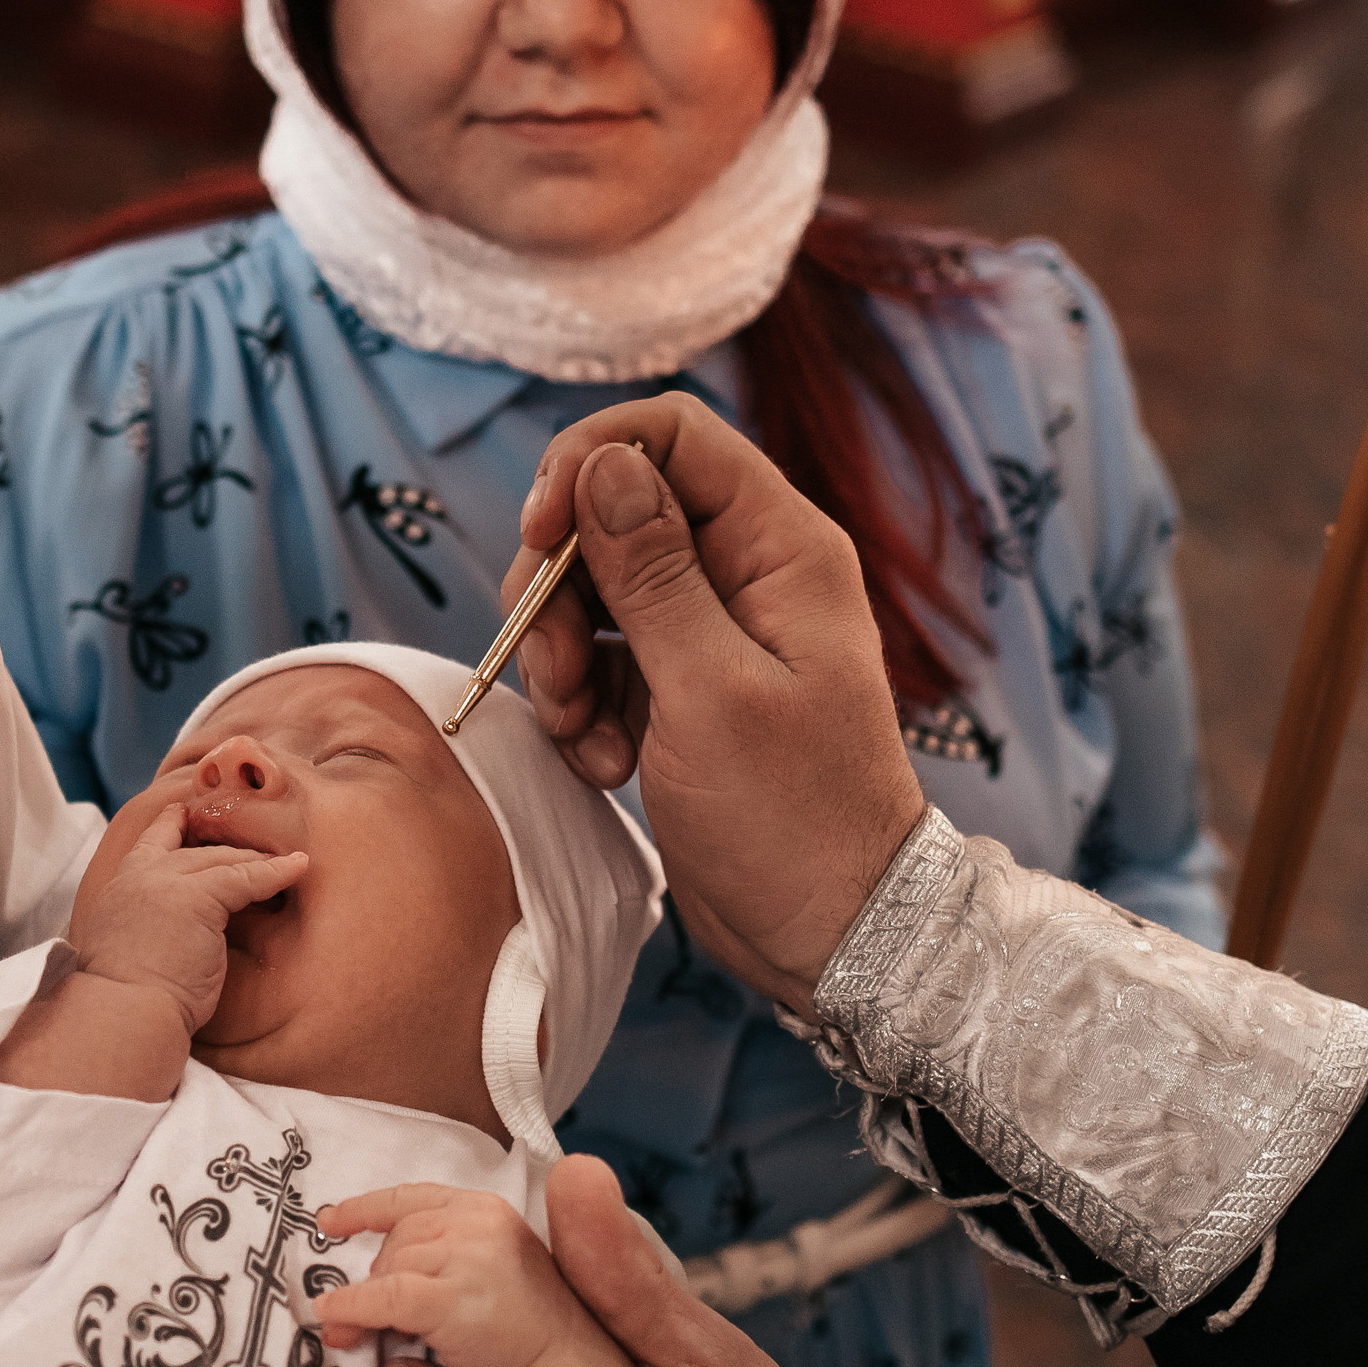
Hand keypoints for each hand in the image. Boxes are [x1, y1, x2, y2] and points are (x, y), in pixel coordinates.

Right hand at [68, 802, 305, 1033]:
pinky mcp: (198, 896)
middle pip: (196, 850)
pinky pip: (246, 877)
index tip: (184, 813)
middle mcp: (139, 876)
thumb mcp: (123, 952)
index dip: (171, 826)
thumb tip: (162, 935)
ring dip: (258, 861)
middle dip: (231, 851)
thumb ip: (142, 928)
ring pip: (223, 860)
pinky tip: (299, 866)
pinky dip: (276, 872)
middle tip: (261, 853)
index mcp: (119, 890)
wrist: (123, 1015)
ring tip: (288, 860)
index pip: (150, 844)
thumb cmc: (126, 1003)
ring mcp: (167, 881)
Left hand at [320, 1186, 565, 1366]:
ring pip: (387, 1270)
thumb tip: (343, 1301)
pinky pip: (384, 1299)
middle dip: (368, 1279)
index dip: (364, 1208)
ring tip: (354, 1337)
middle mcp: (478, 1220)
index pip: (412, 1198)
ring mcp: (470, 1255)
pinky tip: (336, 1323)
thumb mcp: (475, 1278)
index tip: (328, 1222)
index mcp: (484, 1210)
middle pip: (395, 1239)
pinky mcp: (455, 1296)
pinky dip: (353, 1310)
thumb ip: (425, 1268)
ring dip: (362, 1304)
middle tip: (345, 1323)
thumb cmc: (520, 1334)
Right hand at [506, 398, 923, 1008]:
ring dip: (560, 659)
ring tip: (581, 735)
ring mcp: (709, 633)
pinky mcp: (678, 689)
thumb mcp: (710, 689)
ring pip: (593, 591)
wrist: (830, 932)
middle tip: (551, 669)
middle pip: (612, 513)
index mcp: (780, 546)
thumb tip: (603, 464)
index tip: (537, 533)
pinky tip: (601, 764)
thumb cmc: (795, 818)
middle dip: (559, 588)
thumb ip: (652, 571)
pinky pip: (599, 661)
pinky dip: (580, 706)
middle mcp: (746, 573)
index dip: (588, 462)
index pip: (671, 434)